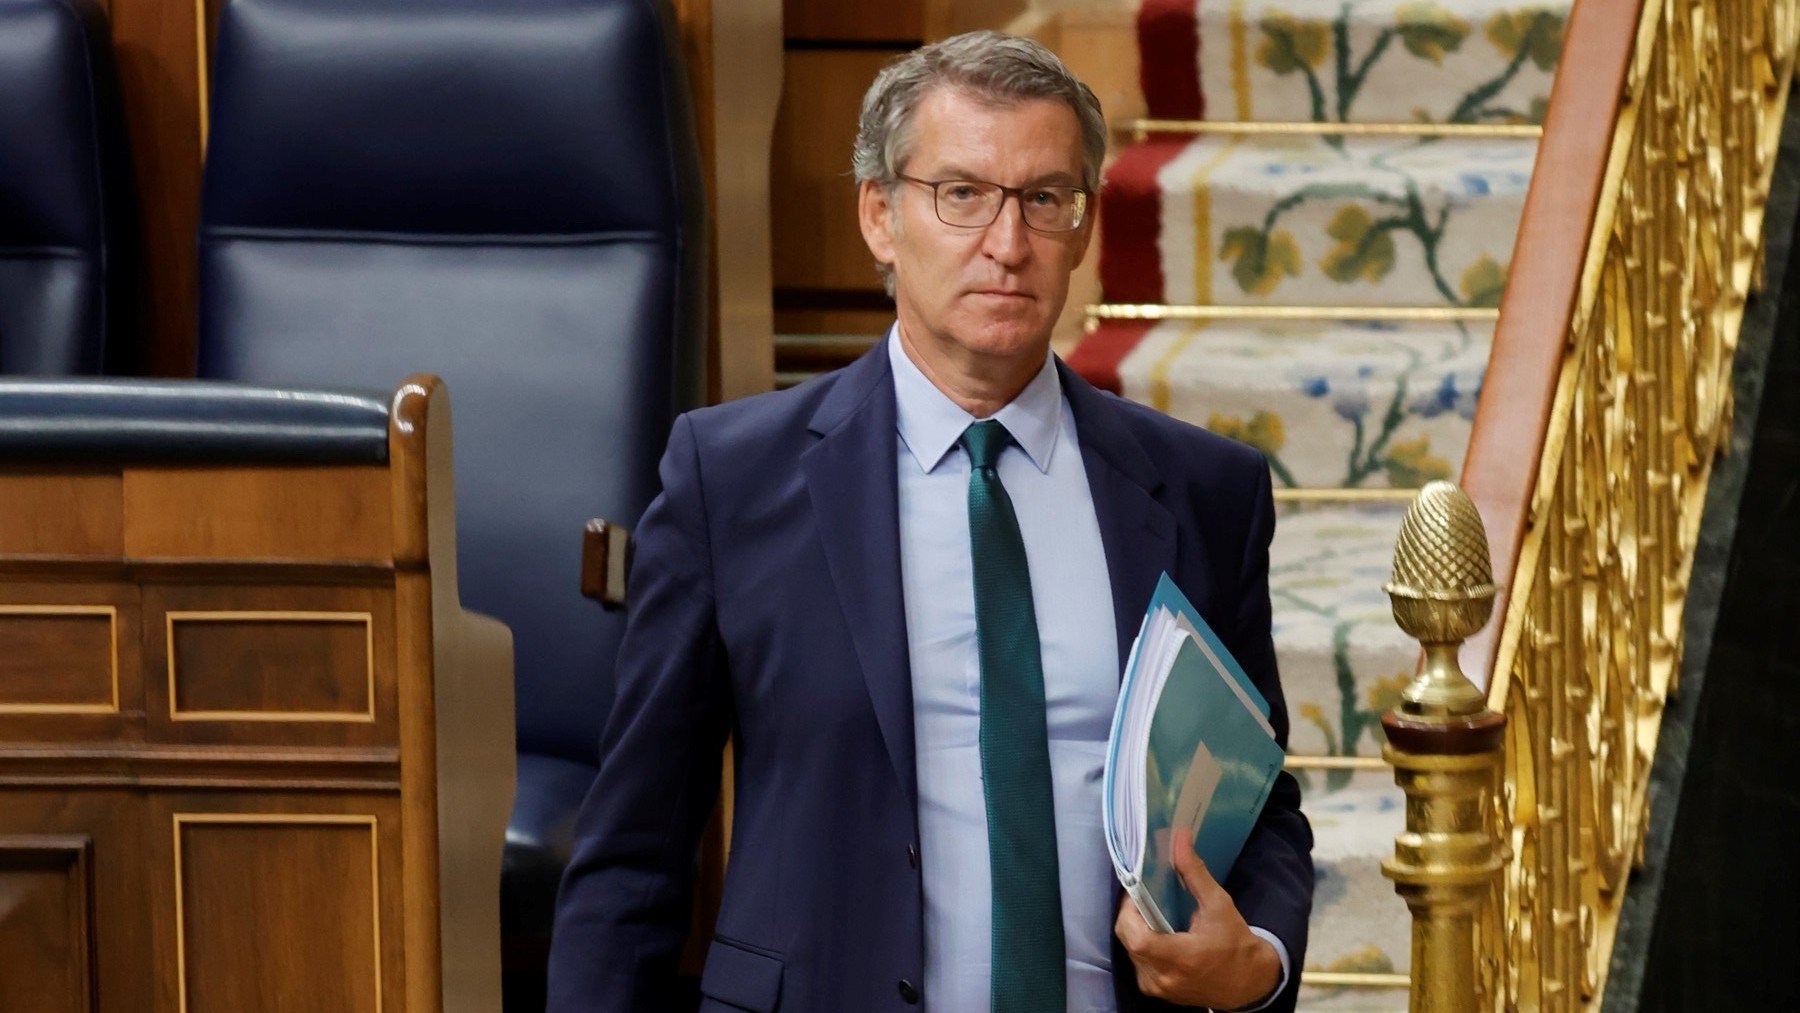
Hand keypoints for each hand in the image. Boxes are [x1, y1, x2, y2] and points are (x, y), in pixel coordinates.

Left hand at [1114, 829, 1282, 1009]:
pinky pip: (1137, 961)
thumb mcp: (1218, 905)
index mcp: (1179, 959)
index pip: (1134, 935)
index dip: (1130, 910)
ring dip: (1136, 928)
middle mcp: (1162, 978)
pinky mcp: (1156, 991)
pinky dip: (1142, 944)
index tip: (1139, 890)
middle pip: (1127, 938)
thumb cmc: (1235, 943)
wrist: (1249, 982)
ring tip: (1151, 911)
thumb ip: (1194, 872)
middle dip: (1132, 914)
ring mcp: (1157, 988)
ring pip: (1129, 949)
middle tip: (1145, 896)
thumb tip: (1180, 837)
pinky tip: (1157, 932)